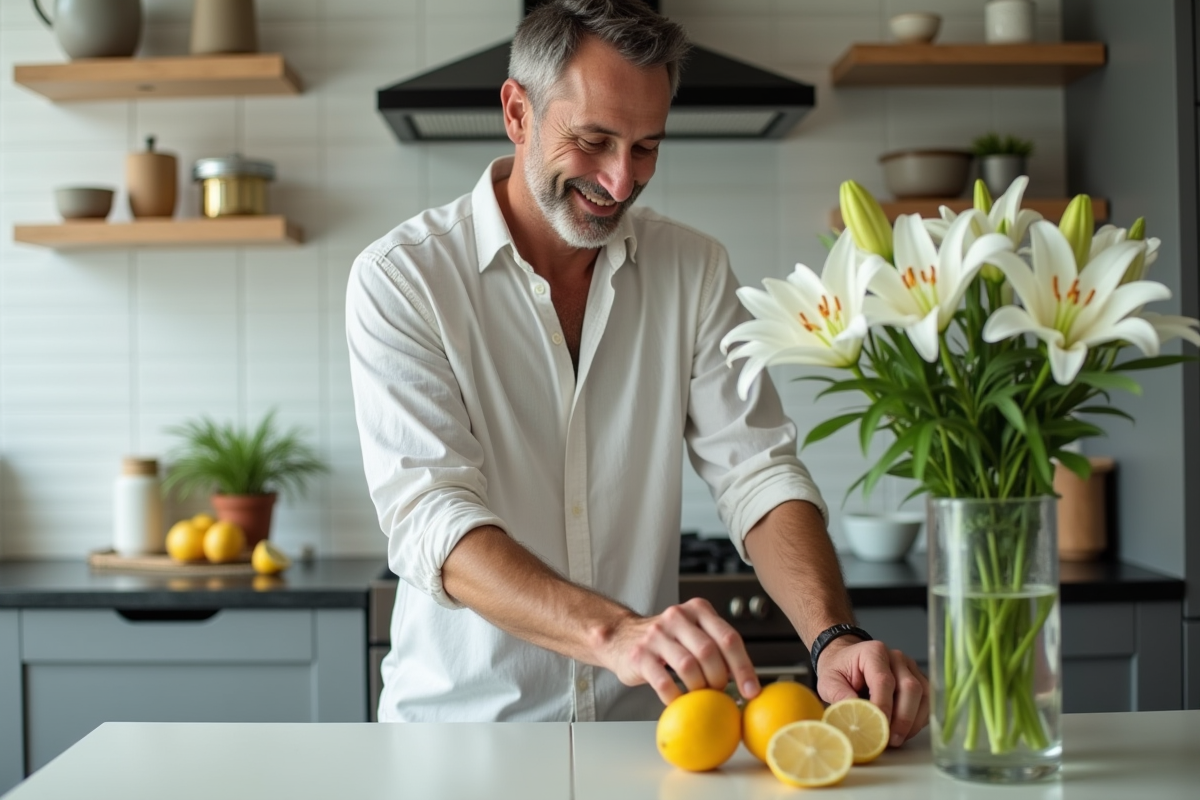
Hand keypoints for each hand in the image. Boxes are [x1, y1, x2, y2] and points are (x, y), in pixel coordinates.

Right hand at [602, 597, 760, 704]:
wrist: (622, 636)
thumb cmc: (667, 640)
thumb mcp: (693, 632)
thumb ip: (717, 648)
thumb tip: (747, 681)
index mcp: (698, 610)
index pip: (729, 637)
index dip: (744, 667)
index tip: (751, 691)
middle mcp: (677, 617)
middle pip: (709, 652)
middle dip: (720, 678)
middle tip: (720, 692)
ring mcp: (656, 635)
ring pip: (688, 666)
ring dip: (699, 688)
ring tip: (700, 696)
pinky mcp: (640, 655)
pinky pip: (663, 682)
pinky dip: (676, 697)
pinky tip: (679, 702)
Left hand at [815, 639, 929, 746]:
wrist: (845, 659)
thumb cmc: (838, 669)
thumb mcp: (829, 682)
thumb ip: (841, 698)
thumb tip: (858, 719)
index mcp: (873, 652)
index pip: (884, 681)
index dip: (883, 707)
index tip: (879, 728)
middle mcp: (896, 657)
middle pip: (910, 688)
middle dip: (903, 718)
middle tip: (891, 740)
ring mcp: (910, 668)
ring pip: (924, 695)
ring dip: (913, 721)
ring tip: (898, 739)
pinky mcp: (918, 679)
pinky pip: (927, 701)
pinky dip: (919, 719)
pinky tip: (905, 731)